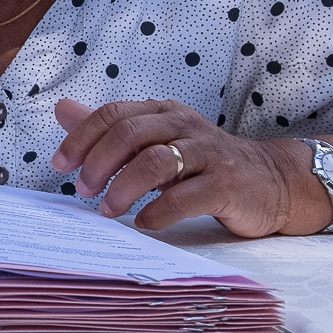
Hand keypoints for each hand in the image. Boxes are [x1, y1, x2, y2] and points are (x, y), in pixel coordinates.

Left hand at [50, 98, 328, 235]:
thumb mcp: (156, 140)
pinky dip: (157, 213)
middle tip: (85, 191)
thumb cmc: (201, 163)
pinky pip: (185, 198)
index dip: (81, 138)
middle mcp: (184, 126)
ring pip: (155, 163)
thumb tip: (62, 109)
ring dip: (123, 189)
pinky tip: (145, 224)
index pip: (113, 115)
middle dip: (98, 164)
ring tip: (109, 210)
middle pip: (129, 134)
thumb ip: (110, 128)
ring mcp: (208, 154)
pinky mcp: (227, 185)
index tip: (60, 165)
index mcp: (163, 112)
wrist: (271, 182)